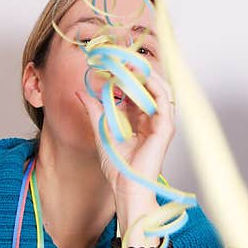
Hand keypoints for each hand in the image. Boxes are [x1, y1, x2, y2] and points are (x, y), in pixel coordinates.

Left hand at [77, 72, 174, 244]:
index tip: (109, 65)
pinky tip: (137, 77)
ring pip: (159, 89)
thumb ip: (95, 111)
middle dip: (136, 71)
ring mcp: (162, 123)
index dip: (124, 77)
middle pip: (149, 87)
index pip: (137, 92)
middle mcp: (154, 120)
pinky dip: (152, 85)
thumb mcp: (101, 131)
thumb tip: (81, 92)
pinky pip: (163, 99)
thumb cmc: (118, 168)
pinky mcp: (166, 128)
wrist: (126, 188)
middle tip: (119, 59)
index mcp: (141, 121)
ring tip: (128, 64)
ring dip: (145, 74)